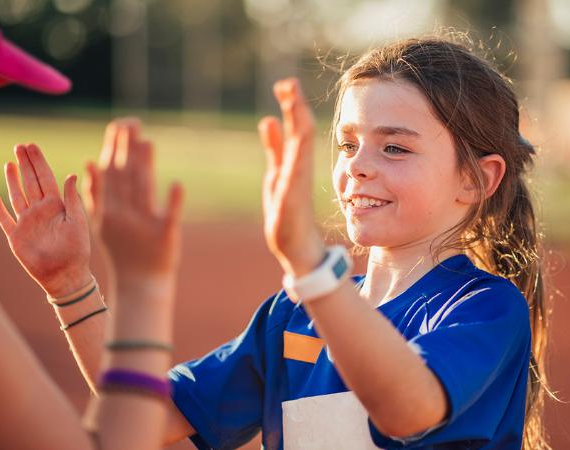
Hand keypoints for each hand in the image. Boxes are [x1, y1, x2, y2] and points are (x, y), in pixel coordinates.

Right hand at [0, 144, 91, 297]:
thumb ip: (73, 199)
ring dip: (13, 180)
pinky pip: (5, 219)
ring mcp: (26, 223)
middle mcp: (40, 211)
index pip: (46, 178)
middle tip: (20, 146)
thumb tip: (71, 174)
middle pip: (30, 182)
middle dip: (25, 164)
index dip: (38, 162)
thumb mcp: (79, 222)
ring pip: (17, 196)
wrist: (65, 276)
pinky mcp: (16, 237)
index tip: (32, 146)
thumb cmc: (76, 251)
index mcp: (56, 206)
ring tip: (10, 164)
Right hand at [84, 118, 183, 284]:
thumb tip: (89, 161)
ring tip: (148, 142)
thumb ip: (96, 194)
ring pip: (143, 191)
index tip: (119, 125)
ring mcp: (145, 226)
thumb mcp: (104, 223)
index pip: (113, 174)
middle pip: (127, 177)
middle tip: (131, 122)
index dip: (115, 149)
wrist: (140, 283)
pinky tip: (176, 184)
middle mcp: (126, 215)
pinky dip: (173, 201)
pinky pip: (170, 217)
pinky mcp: (165, 237)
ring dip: (145, 166)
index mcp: (111, 210)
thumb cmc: (124, 249)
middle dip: (127, 149)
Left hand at [258, 78, 324, 276]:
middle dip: (295, 107)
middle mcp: (299, 169)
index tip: (286, 83)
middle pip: (300, 132)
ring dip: (297, 123)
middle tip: (289, 82)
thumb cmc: (288, 214)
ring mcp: (297, 183)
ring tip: (292, 101)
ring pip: (301, 148)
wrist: (297, 249)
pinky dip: (297, 153)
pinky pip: (297, 172)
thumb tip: (268, 119)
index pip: (296, 128)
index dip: (292, 106)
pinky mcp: (293, 199)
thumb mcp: (277, 174)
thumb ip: (275, 147)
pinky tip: (297, 137)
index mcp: (294, 162)